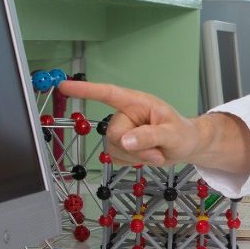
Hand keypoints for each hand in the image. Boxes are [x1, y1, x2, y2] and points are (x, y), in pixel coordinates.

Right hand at [58, 80, 200, 166]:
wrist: (186, 146)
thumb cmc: (182, 133)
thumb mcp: (172, 134)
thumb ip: (150, 136)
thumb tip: (125, 140)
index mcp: (136, 103)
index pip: (107, 94)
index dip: (85, 90)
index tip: (63, 86)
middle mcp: (125, 115)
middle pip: (114, 135)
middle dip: (136, 149)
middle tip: (157, 152)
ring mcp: (121, 131)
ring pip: (114, 149)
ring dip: (137, 157)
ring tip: (156, 152)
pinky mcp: (120, 147)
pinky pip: (116, 159)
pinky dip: (132, 162)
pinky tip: (146, 156)